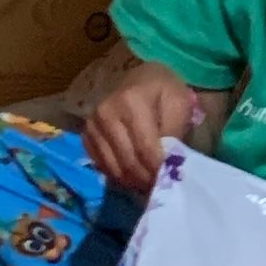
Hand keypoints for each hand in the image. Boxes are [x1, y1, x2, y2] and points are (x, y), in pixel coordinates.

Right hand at [87, 58, 203, 199]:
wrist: (141, 79)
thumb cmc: (163, 90)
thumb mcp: (179, 103)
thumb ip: (174, 132)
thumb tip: (166, 164)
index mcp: (130, 101)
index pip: (144, 147)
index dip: (158, 169)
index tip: (170, 179)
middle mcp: (105, 113)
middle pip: (128, 161)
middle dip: (146, 179)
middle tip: (161, 186)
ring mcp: (92, 125)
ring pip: (114, 168)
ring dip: (133, 181)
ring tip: (150, 182)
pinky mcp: (86, 135)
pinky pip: (102, 166)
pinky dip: (119, 176)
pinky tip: (134, 174)